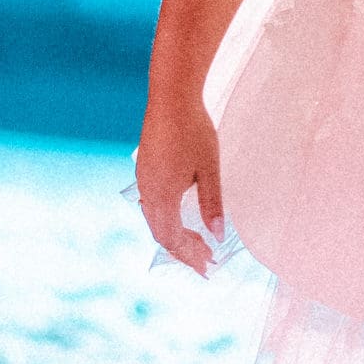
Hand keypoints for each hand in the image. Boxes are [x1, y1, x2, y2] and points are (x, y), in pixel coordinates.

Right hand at [135, 94, 224, 275]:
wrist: (171, 97)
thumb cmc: (193, 130)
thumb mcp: (209, 170)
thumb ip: (212, 204)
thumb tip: (218, 235)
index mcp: (162, 195)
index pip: (172, 238)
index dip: (190, 255)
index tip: (209, 266)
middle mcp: (148, 191)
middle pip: (162, 234)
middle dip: (184, 252)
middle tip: (206, 265)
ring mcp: (144, 180)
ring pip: (155, 220)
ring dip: (175, 237)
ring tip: (196, 248)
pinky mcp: (146, 170)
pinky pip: (152, 206)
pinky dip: (168, 221)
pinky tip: (180, 220)